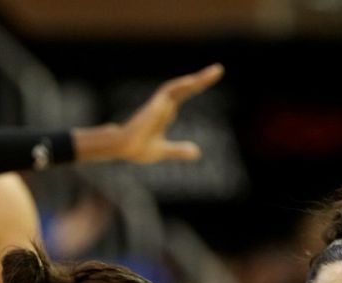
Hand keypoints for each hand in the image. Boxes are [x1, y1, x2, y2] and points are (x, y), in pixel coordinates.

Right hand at [106, 64, 222, 163]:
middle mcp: (164, 104)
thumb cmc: (138, 148)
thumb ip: (179, 151)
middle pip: (186, 88)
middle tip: (219, 69)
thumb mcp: (164, 151)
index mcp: (166, 111)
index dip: (198, 85)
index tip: (212, 77)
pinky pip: (167, 92)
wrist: (122, 149)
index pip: (185, 94)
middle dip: (202, 78)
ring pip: (179, 86)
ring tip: (214, 73)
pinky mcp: (153, 106)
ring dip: (196, 79)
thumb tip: (198, 153)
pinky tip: (192, 82)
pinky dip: (180, 86)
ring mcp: (159, 104)